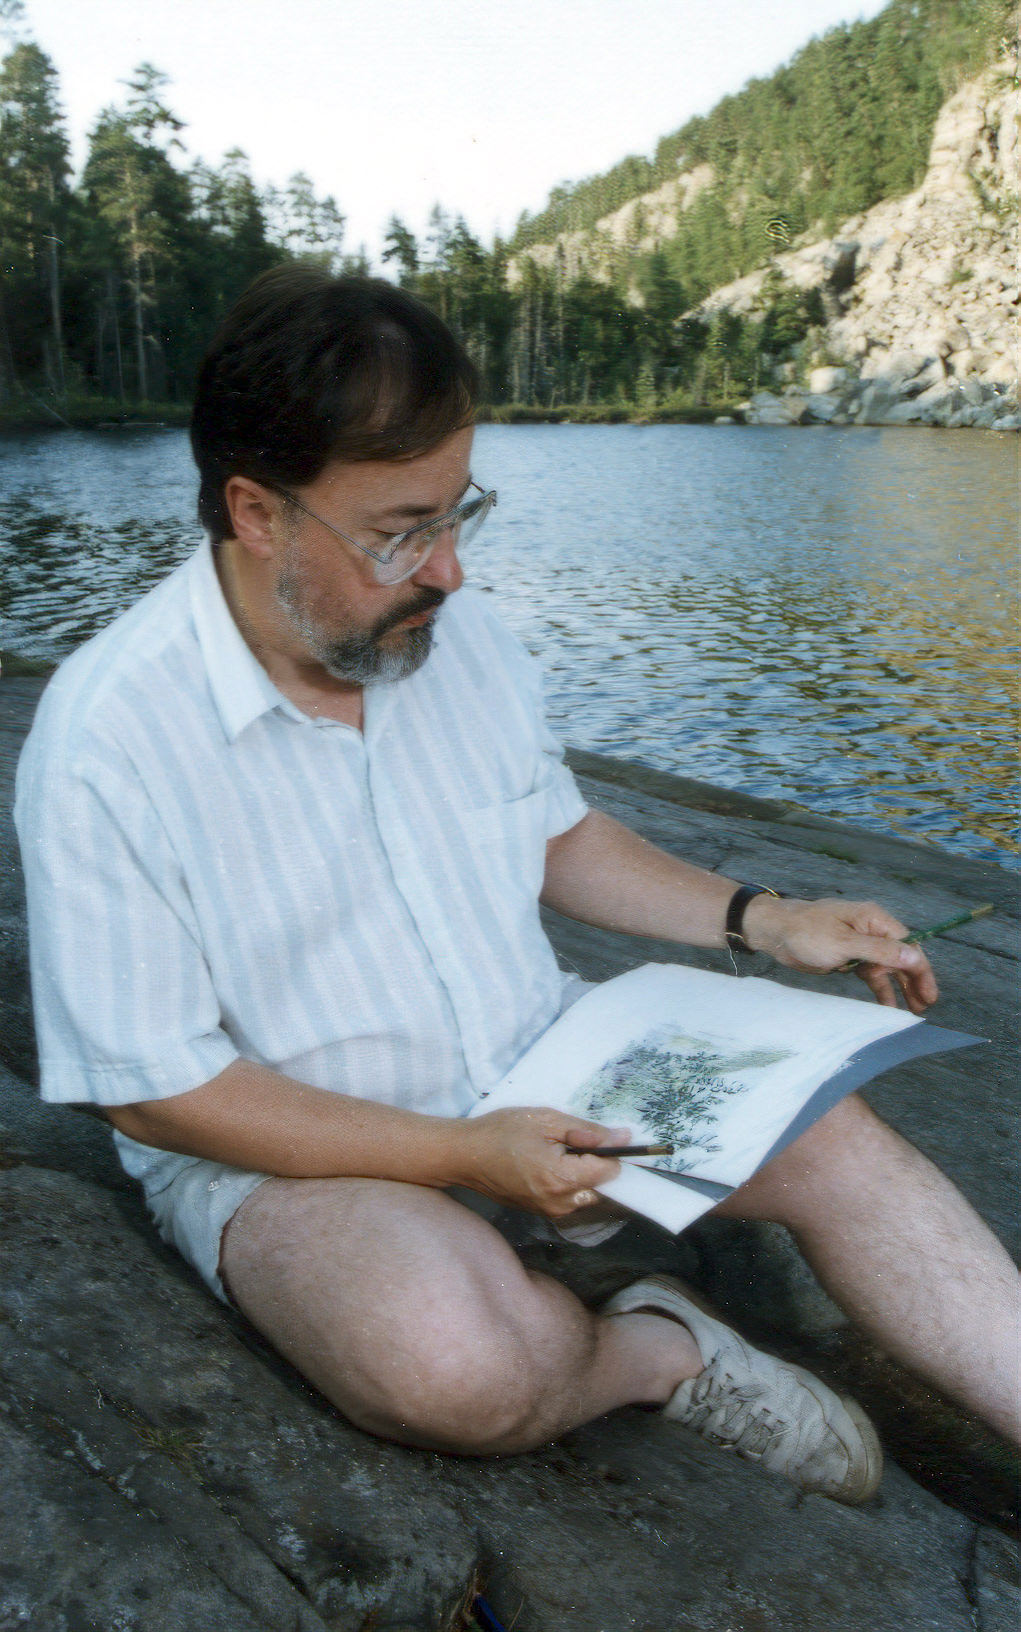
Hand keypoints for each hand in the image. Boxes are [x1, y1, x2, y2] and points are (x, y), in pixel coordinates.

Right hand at [451, 1107, 629, 1219]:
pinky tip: (547, 1164)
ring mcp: (550, 1211)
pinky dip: (568, 1183)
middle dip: (596, 1165)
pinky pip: (569, 1200)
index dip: (610, 1151)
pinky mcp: (541, 1213)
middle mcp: (560, 1202)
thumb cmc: (502, 1131)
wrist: (465, 1155)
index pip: (610, 1172)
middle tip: (571, 1142)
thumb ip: (587, 1131)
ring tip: (556, 1152)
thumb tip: (623, 1137)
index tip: (594, 1137)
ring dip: (582, 1175)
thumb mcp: (547, 1120)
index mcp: (562, 1178)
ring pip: (587, 1195)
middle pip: (602, 1187)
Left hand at [741, 894, 938, 1013]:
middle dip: (914, 981)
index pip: (907, 945)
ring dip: (901, 988)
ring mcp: (860, 945)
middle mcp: (871, 931)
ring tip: (914, 1011)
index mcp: (874, 920)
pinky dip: (880, 989)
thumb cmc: (806, 931)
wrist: (775, 932)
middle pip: (901, 958)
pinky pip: (871, 975)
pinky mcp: (848, 958)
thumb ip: (879, 951)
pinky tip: (888, 1007)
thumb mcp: (844, 944)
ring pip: (888, 969)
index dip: (920, 969)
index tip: (928, 993)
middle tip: (925, 1005)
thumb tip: (913, 957)